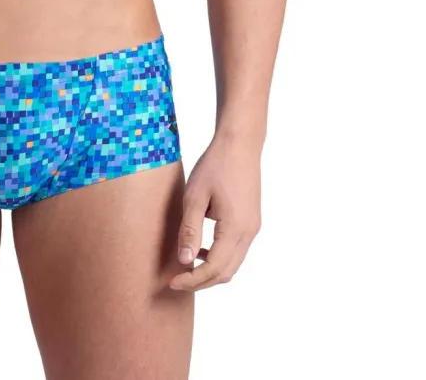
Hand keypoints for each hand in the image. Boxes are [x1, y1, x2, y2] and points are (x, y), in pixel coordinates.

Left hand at [168, 132, 261, 291]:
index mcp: (235, 228)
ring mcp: (253, 228)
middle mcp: (249, 233)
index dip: (192, 280)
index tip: (172, 282)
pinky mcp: (251, 221)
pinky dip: (219, 257)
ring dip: (211, 271)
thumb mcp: (195, 196)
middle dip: (201, 282)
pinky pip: (236, 250)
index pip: (214, 269)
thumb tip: (185, 262)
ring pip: (233, 264)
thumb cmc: (215, 165)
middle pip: (226, 273)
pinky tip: (201, 247)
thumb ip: (190, 230)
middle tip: (177, 280)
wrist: (240, 144)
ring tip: (186, 266)